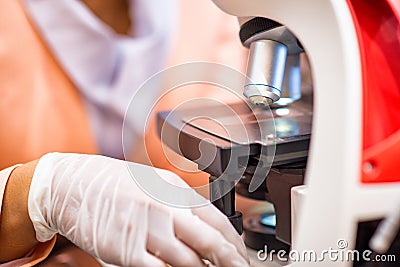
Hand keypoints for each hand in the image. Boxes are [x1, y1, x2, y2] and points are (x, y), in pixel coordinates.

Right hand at [28, 153, 249, 266]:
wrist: (74, 185)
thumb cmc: (115, 185)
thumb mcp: (154, 184)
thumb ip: (179, 204)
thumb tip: (205, 228)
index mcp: (174, 188)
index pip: (216, 219)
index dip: (233, 242)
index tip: (241, 255)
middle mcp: (164, 207)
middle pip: (209, 241)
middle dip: (230, 261)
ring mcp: (146, 229)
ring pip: (188, 260)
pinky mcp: (127, 250)